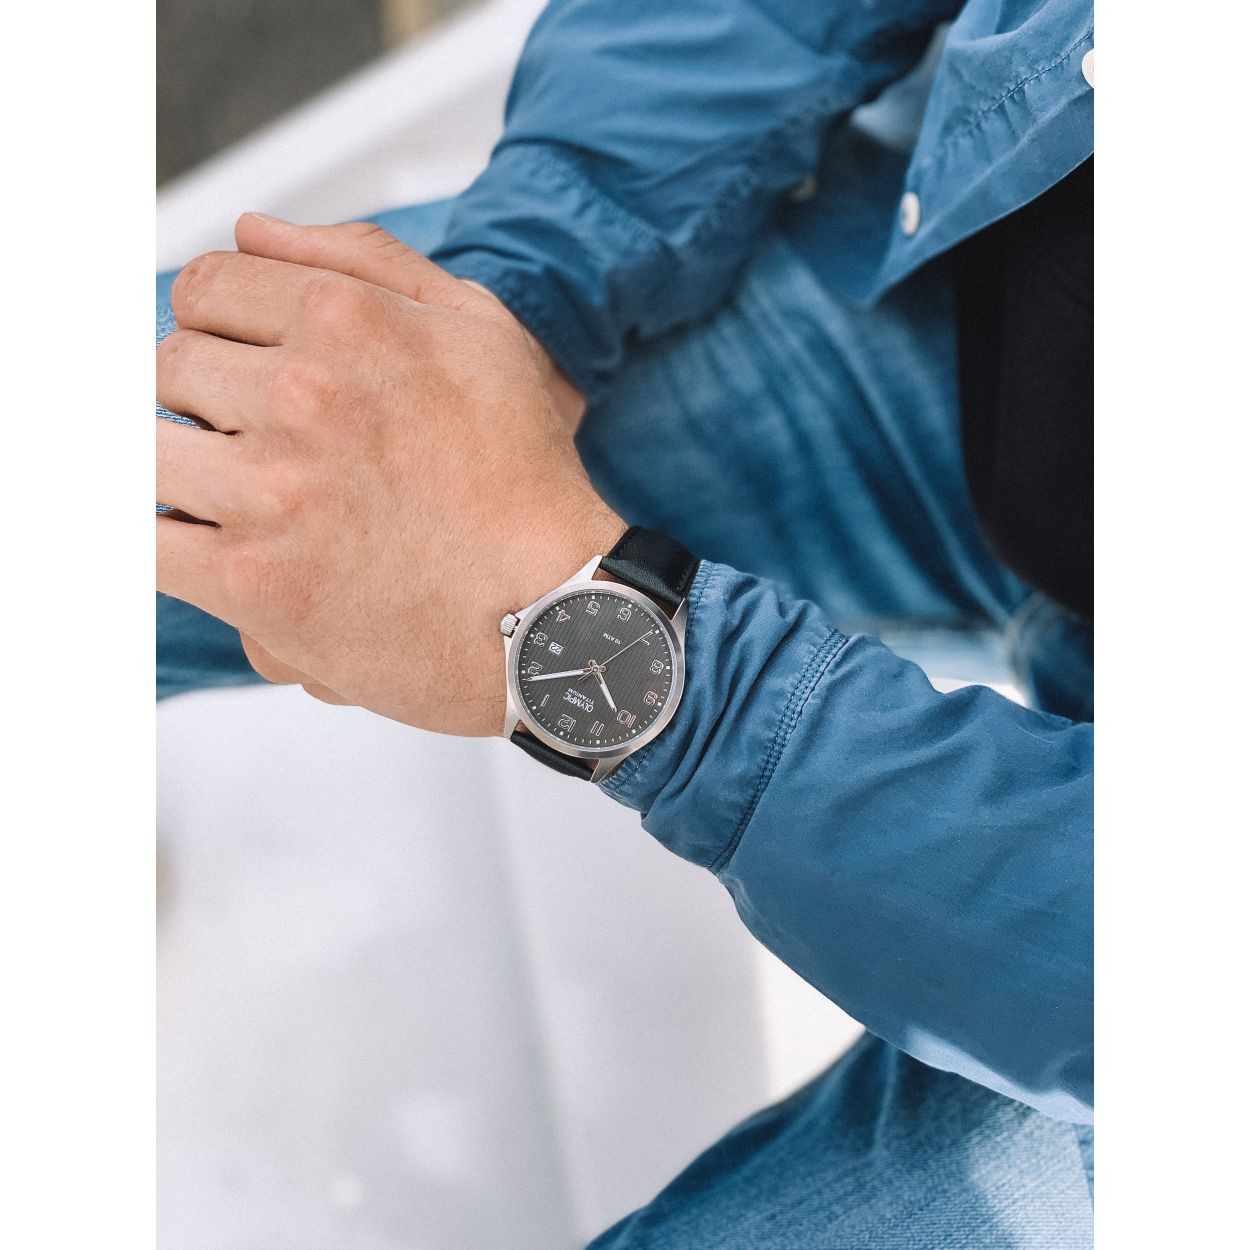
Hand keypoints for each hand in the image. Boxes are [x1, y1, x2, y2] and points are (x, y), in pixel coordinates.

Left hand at [156, 215, 619, 735]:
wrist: (552, 609)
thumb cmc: (524, 478)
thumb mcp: (479, 331)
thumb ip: (364, 258)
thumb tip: (252, 230)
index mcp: (346, 317)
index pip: (203, 289)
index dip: (219, 330)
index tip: (247, 370)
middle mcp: (300, 391)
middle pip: (171, 368)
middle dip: (208, 404)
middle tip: (268, 446)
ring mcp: (269, 488)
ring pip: (145, 453)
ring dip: (186, 474)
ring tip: (246, 503)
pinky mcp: (252, 580)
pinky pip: (146, 545)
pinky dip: (170, 547)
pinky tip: (220, 552)